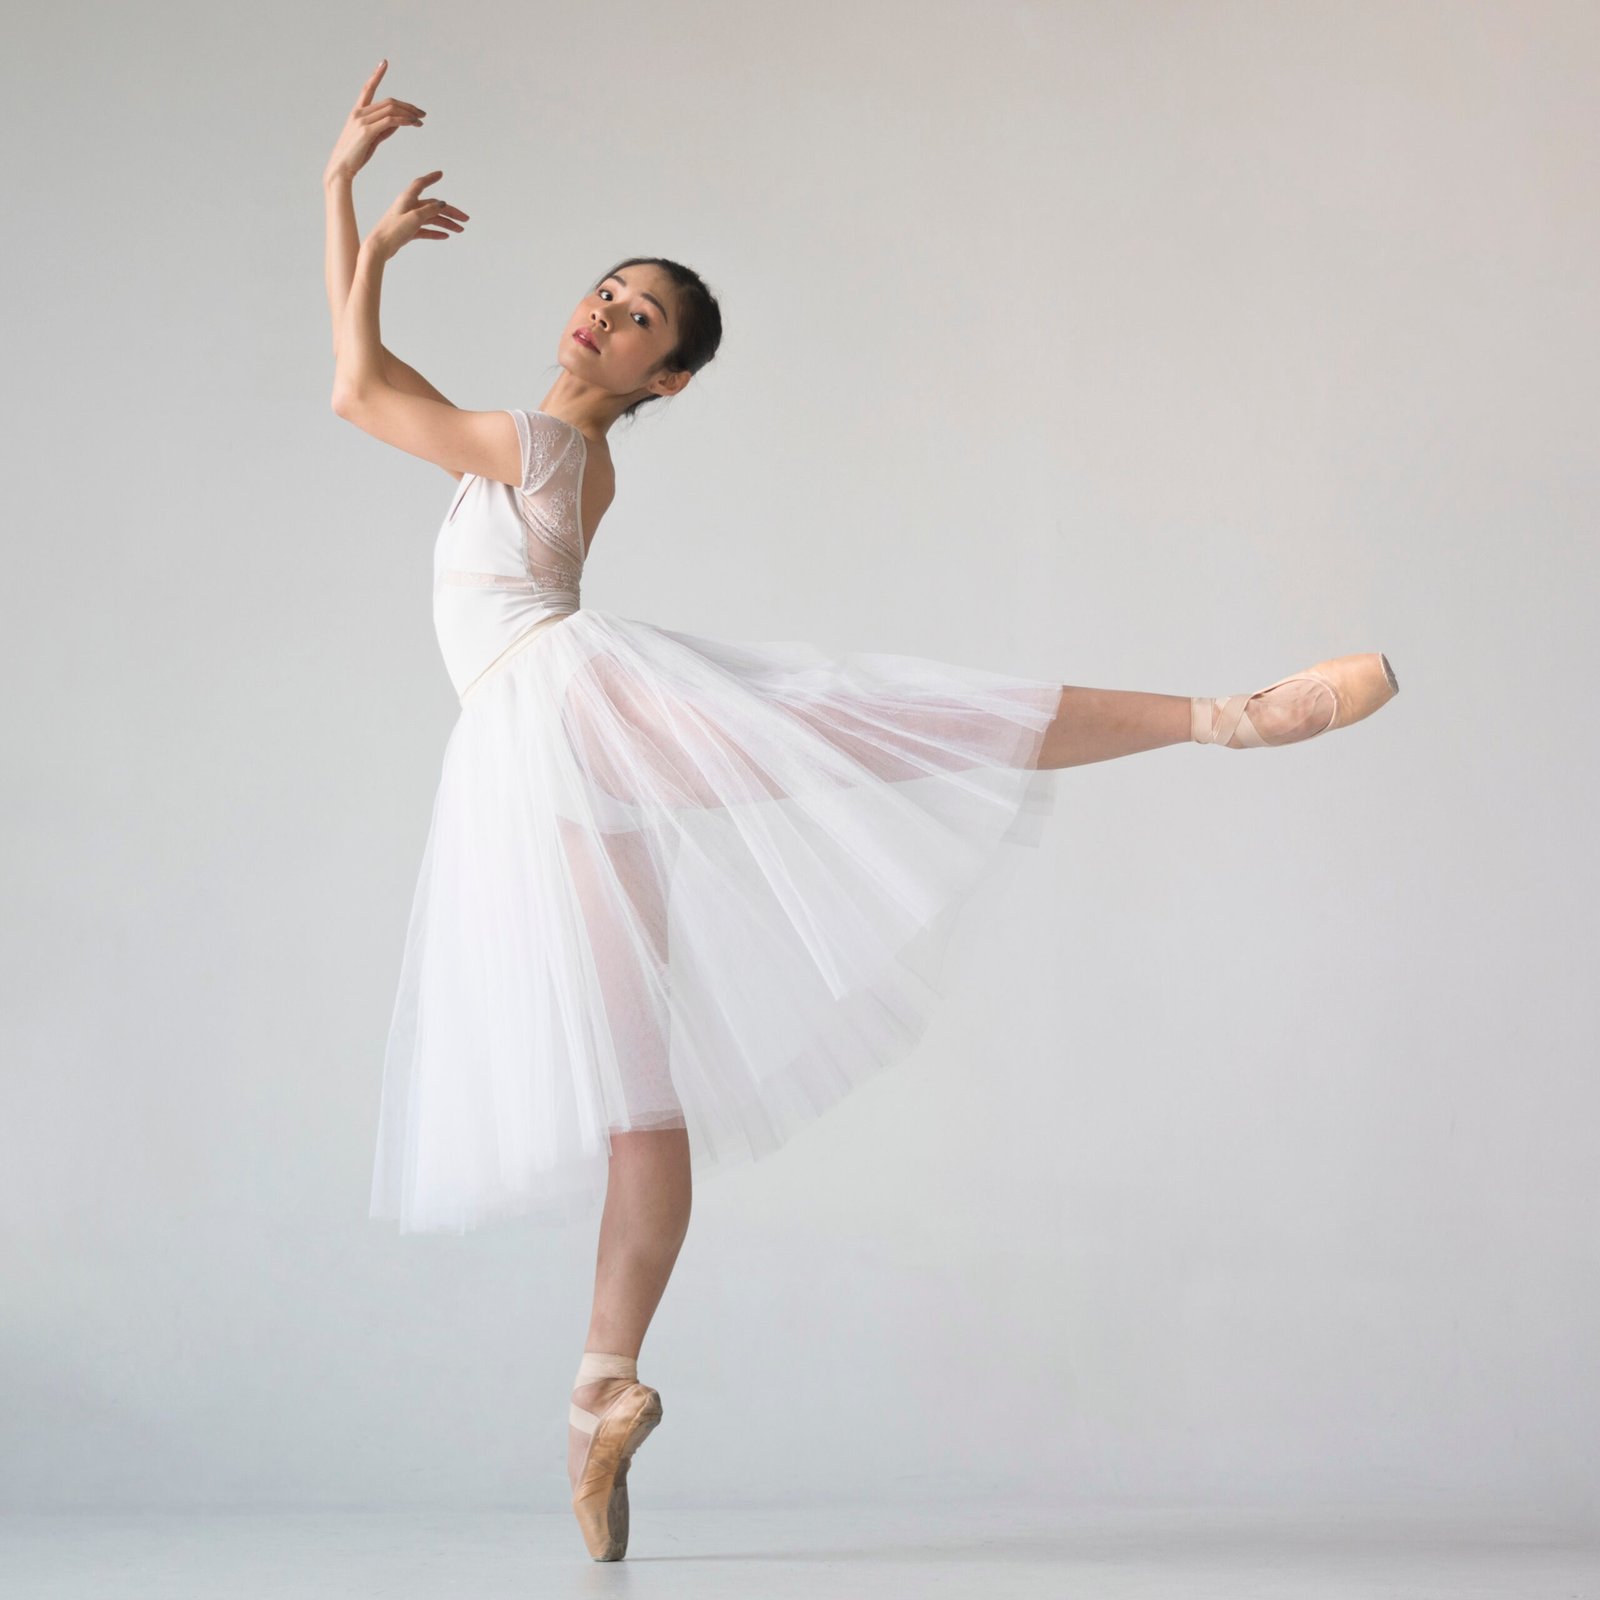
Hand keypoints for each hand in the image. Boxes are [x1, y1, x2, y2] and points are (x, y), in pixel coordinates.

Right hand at [324, 59, 425, 183]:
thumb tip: (399, 123)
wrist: (341, 168)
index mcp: (357, 112)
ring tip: (421, 121)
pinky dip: (404, 121)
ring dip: (409, 114)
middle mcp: (359, 112)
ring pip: (391, 109)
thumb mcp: (372, 139)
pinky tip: (414, 124)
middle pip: (389, 102)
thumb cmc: (356, 156)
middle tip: (422, 113)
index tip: (384, 62)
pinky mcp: (367, 131)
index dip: (377, 75)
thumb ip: (384, 129)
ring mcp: (362, 121)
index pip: (368, 88)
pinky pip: (390, 121)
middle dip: (408, 106)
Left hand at [363, 170, 468, 259]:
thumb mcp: (414, 218)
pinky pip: (426, 230)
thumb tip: (442, 204)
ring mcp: (409, 219)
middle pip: (433, 206)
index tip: (440, 174)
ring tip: (459, 230)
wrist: (379, 247)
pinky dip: (436, 232)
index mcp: (407, 199)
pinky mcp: (408, 231)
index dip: (431, 178)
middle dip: (450, 212)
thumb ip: (429, 210)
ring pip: (432, 219)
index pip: (421, 184)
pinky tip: (445, 236)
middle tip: (464, 219)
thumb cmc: (392, 231)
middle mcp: (409, 207)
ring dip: (446, 224)